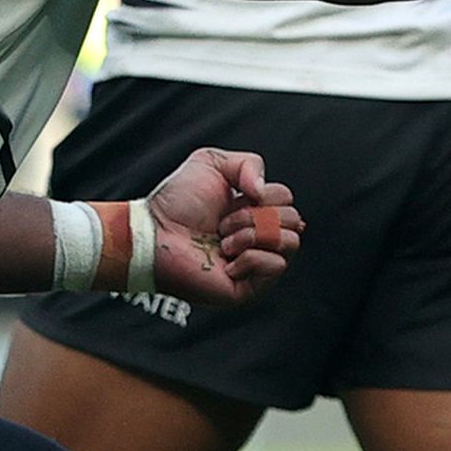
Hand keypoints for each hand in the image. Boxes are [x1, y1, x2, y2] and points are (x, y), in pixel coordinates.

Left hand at [142, 148, 304, 309]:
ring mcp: (256, 265)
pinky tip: (227, 261)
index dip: (262, 194)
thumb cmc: (177, 201)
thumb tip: (265, 194)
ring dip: (252, 235)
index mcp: (254, 211)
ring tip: (223, 242)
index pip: (287, 198)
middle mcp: (259, 237)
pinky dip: (251, 257)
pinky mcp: (250, 288)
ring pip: (290, 242)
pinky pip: (277, 266)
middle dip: (256, 216)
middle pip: (294, 219)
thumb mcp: (212, 162)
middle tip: (223, 224)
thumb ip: (249, 163)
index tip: (231, 200)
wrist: (156, 234)